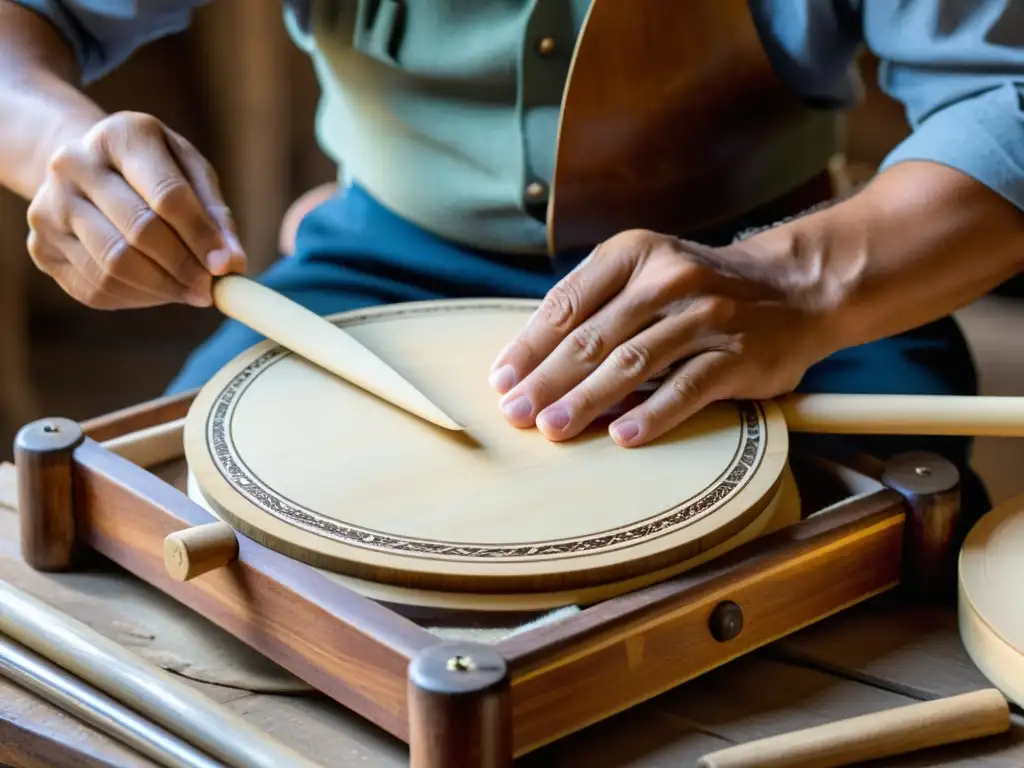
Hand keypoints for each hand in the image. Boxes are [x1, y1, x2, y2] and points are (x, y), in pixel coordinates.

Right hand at [26, 111, 244, 309]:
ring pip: (114, 266)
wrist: (84, 168)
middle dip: (183, 268)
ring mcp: (49, 206)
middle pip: (139, 232)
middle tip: (210, 290)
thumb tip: (232, 264)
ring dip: (162, 288)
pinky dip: (136, 297)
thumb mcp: (190, 172)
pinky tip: (157, 289)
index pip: (167, 196)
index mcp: (120, 136)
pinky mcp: (41, 246)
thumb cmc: (151, 170)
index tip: (225, 268)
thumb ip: (215, 214)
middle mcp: (74, 165)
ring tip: (190, 292)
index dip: (200, 237)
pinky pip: (96, 287)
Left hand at [489, 229, 836, 446]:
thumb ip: (596, 306)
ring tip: (553, 430)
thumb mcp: (645, 273)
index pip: (567, 304)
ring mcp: (704, 314)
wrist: (793, 288)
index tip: (501, 381)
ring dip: (586, 400)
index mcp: (633, 253)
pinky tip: (621, 437)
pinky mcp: (736, 353)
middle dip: (546, 380)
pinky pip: (686, 388)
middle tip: (515, 414)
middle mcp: (667, 277)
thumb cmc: (697, 289)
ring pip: (632, 363)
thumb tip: (530, 364)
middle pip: (592, 337)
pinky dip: (652, 415)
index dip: (529, 346)